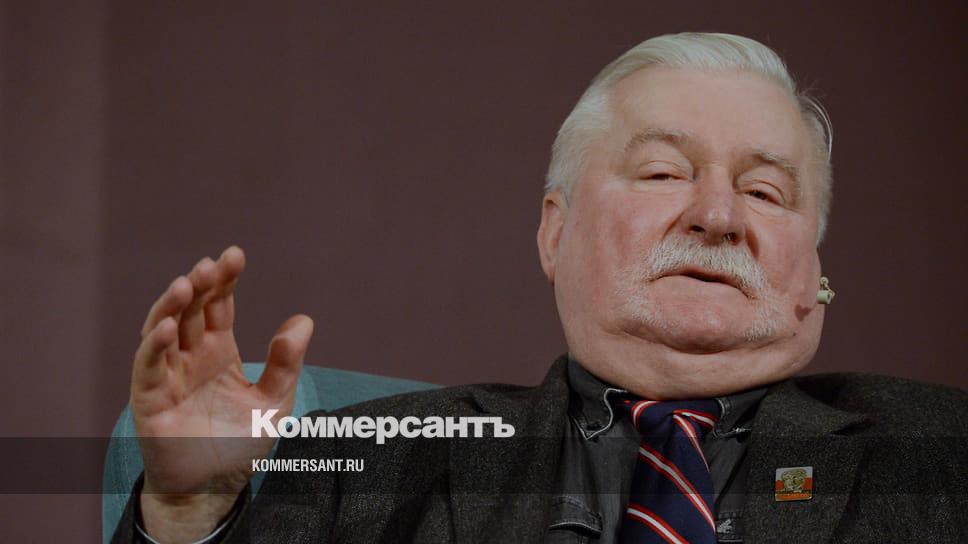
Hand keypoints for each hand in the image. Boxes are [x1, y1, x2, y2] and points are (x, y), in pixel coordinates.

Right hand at [130, 246, 313, 541]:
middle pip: (191, 309)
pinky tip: (168, 327)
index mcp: (220, 349)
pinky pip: (148, 365)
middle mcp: (191, 355)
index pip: (219, 305)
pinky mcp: (149, 397)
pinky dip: (154, 344)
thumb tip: (304, 319)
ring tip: (186, 284)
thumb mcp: (275, 402)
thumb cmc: (242, 442)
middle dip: (198, 284)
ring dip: (171, 305)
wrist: (215, 486)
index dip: (224, 280)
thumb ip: (287, 363)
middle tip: (210, 265)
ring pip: (163, 328)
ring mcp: (168, 373)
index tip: (234, 255)